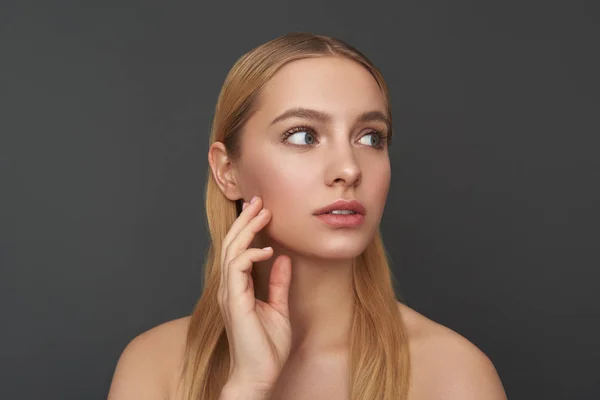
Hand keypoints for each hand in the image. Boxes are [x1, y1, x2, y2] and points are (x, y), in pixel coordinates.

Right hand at [218, 196, 292, 393]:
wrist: (259, 375)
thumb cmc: (266, 347)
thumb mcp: (278, 307)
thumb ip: (278, 283)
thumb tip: (282, 259)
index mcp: (237, 288)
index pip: (238, 250)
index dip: (248, 228)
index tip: (262, 210)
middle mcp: (229, 288)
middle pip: (232, 245)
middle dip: (245, 221)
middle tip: (258, 201)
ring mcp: (229, 294)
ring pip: (232, 251)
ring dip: (247, 229)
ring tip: (262, 213)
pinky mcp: (234, 302)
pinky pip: (237, 268)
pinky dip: (250, 254)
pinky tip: (267, 249)